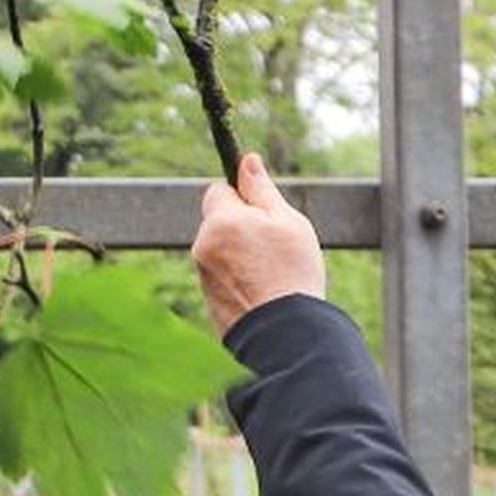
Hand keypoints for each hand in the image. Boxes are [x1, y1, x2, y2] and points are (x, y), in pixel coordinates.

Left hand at [193, 153, 328, 333]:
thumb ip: (261, 189)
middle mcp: (203, 247)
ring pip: (221, 252)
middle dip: (241, 227)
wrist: (287, 334)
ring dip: (240, 255)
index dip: (242, 197)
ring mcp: (203, 278)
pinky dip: (239, 280)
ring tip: (272, 273)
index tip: (262, 210)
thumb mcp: (286, 221)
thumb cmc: (292, 273)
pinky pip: (223, 279)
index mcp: (220, 221)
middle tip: (273, 244)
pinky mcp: (209, 302)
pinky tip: (263, 292)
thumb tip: (247, 161)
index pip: (218, 191)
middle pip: (219, 223)